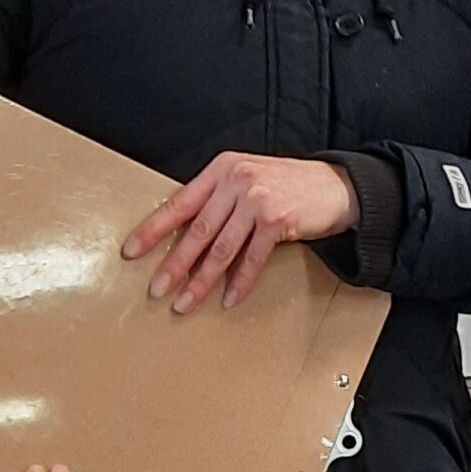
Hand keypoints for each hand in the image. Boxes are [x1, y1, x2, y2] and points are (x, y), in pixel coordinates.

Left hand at [125, 154, 358, 314]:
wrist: (337, 186)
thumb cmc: (291, 184)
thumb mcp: (249, 179)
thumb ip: (220, 199)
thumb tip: (187, 234)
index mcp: (222, 169)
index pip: (179, 203)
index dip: (153, 230)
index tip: (133, 251)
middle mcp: (237, 181)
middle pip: (197, 231)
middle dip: (174, 264)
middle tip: (157, 288)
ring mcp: (257, 200)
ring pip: (220, 249)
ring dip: (200, 280)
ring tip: (185, 302)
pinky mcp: (277, 220)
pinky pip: (251, 259)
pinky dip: (239, 282)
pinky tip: (228, 298)